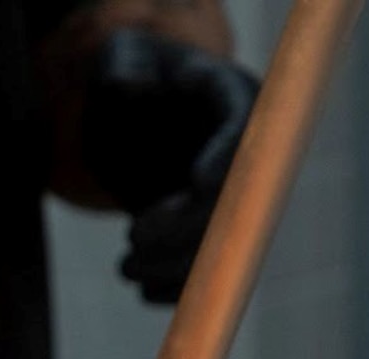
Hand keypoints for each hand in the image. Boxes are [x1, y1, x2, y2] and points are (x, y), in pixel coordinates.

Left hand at [81, 28, 258, 303]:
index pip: (245, 135)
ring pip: (227, 246)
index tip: (198, 185)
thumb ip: (123, 68)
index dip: (227, 161)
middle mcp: (246, 152)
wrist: (134, 116)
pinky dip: (180, 288)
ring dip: (179, 269)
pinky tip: (144, 290)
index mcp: (234, 100)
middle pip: (238, 202)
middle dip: (189, 229)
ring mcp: (234, 195)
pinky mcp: (213, 230)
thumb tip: (130, 91)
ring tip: (126, 268)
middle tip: (133, 240)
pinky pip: (211, 270)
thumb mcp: (122, 58)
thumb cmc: (132, 78)